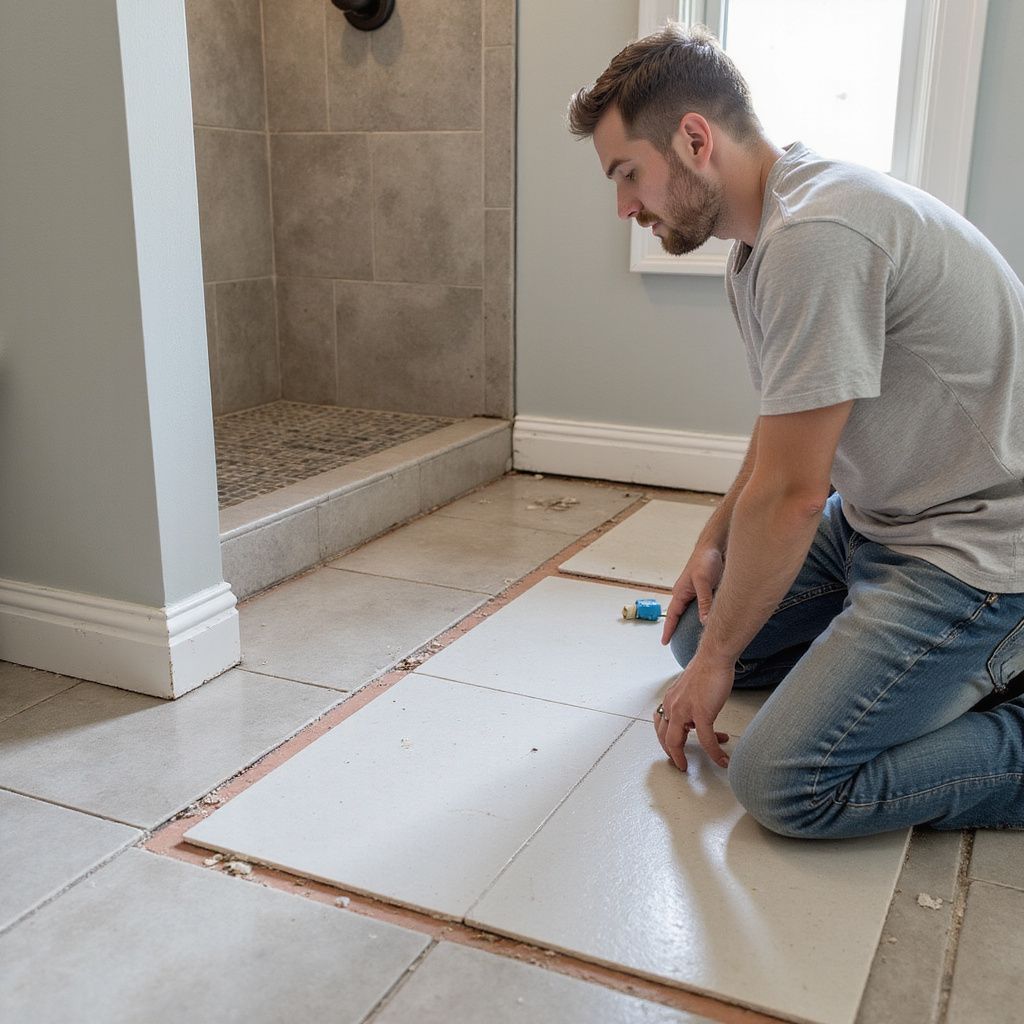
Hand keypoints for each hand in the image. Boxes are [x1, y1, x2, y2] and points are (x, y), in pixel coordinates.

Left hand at [654, 650, 733, 771]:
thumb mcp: (690, 691)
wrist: (714, 658)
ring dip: (687, 756)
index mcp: (670, 701)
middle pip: (665, 738)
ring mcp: (684, 710)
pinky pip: (706, 740)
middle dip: (672, 754)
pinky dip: (714, 752)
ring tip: (702, 763)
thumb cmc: (706, 670)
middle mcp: (672, 706)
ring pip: (678, 742)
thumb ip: (688, 706)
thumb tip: (696, 722)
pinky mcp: (701, 713)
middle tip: (681, 764)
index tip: (673, 752)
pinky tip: (722, 758)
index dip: (666, 743)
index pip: (661, 727)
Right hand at [660, 546, 724, 644]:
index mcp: (680, 592)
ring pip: (690, 611)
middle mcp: (685, 593)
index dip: (668, 630)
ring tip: (691, 636)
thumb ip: (705, 602)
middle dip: (676, 628)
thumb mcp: (704, 583)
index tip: (664, 643)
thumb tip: (706, 622)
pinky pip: (702, 605)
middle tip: (676, 644)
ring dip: (690, 622)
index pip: (672, 616)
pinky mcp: (705, 589)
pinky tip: (708, 620)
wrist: (714, 545)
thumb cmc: (706, 561)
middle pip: (679, 615)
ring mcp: (694, 591)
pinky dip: (702, 614)